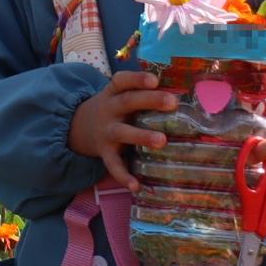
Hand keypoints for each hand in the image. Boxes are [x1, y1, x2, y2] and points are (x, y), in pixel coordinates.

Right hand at [67, 71, 178, 191]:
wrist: (79, 127)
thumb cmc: (114, 109)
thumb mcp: (120, 96)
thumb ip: (143, 94)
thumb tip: (186, 93)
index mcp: (113, 93)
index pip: (122, 81)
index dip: (137, 79)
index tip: (155, 80)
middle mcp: (109, 110)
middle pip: (127, 102)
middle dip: (149, 101)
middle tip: (172, 102)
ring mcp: (106, 132)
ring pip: (122, 132)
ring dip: (141, 136)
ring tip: (161, 141)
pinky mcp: (105, 152)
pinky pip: (113, 164)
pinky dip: (123, 176)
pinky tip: (136, 186)